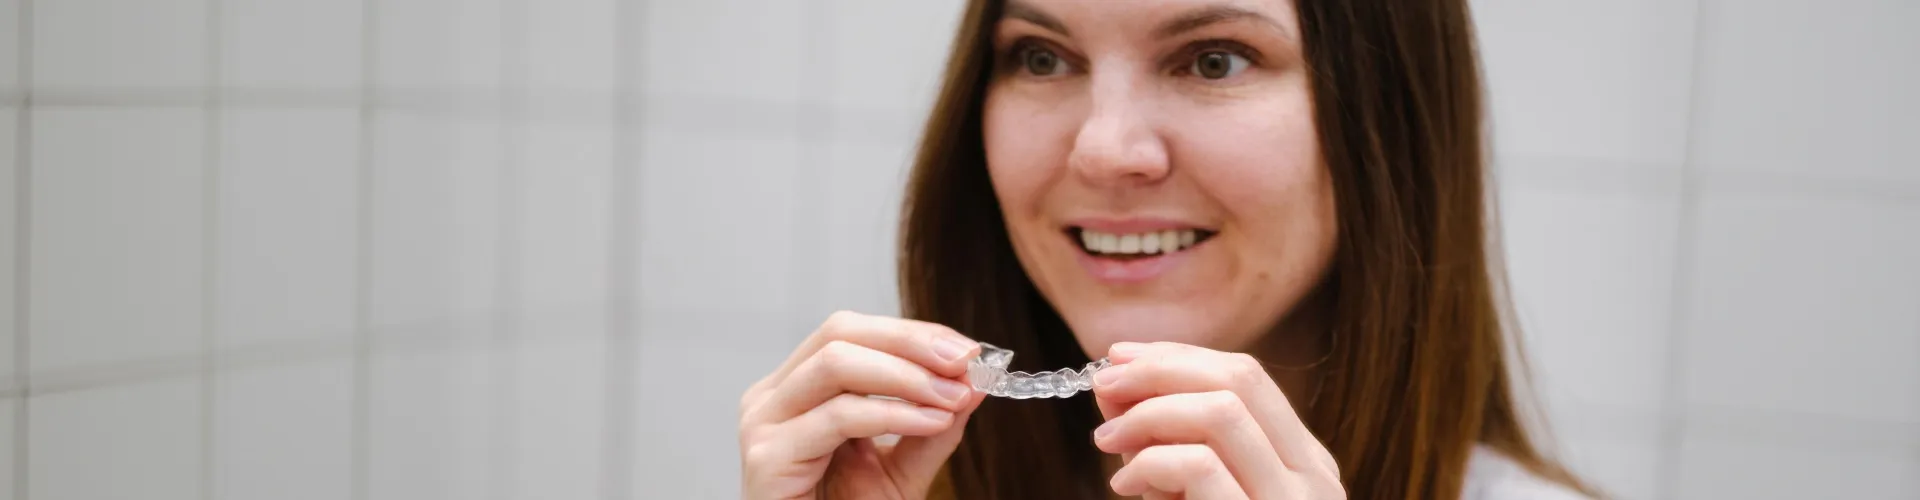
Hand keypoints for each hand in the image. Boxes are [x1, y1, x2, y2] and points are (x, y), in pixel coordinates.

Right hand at [738, 311, 985, 499]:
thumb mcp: (902, 468)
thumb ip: (933, 425)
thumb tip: (974, 382)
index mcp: (797, 390)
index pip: (851, 332)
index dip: (911, 333)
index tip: (967, 350)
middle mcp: (772, 398)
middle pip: (839, 333)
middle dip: (910, 342)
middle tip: (963, 362)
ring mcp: (762, 423)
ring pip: (836, 365)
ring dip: (907, 376)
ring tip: (953, 396)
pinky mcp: (767, 457)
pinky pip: (839, 417)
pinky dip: (893, 414)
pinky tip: (931, 422)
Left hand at [1090, 342, 1344, 498]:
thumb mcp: (1185, 488)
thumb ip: (1159, 438)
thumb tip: (1112, 378)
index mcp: (1302, 458)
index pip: (1246, 376)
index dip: (1176, 357)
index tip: (1118, 360)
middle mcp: (1313, 474)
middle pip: (1241, 378)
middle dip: (1161, 367)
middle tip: (1105, 383)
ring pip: (1222, 412)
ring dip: (1149, 413)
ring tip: (1108, 441)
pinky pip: (1201, 465)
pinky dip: (1149, 464)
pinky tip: (1125, 487)